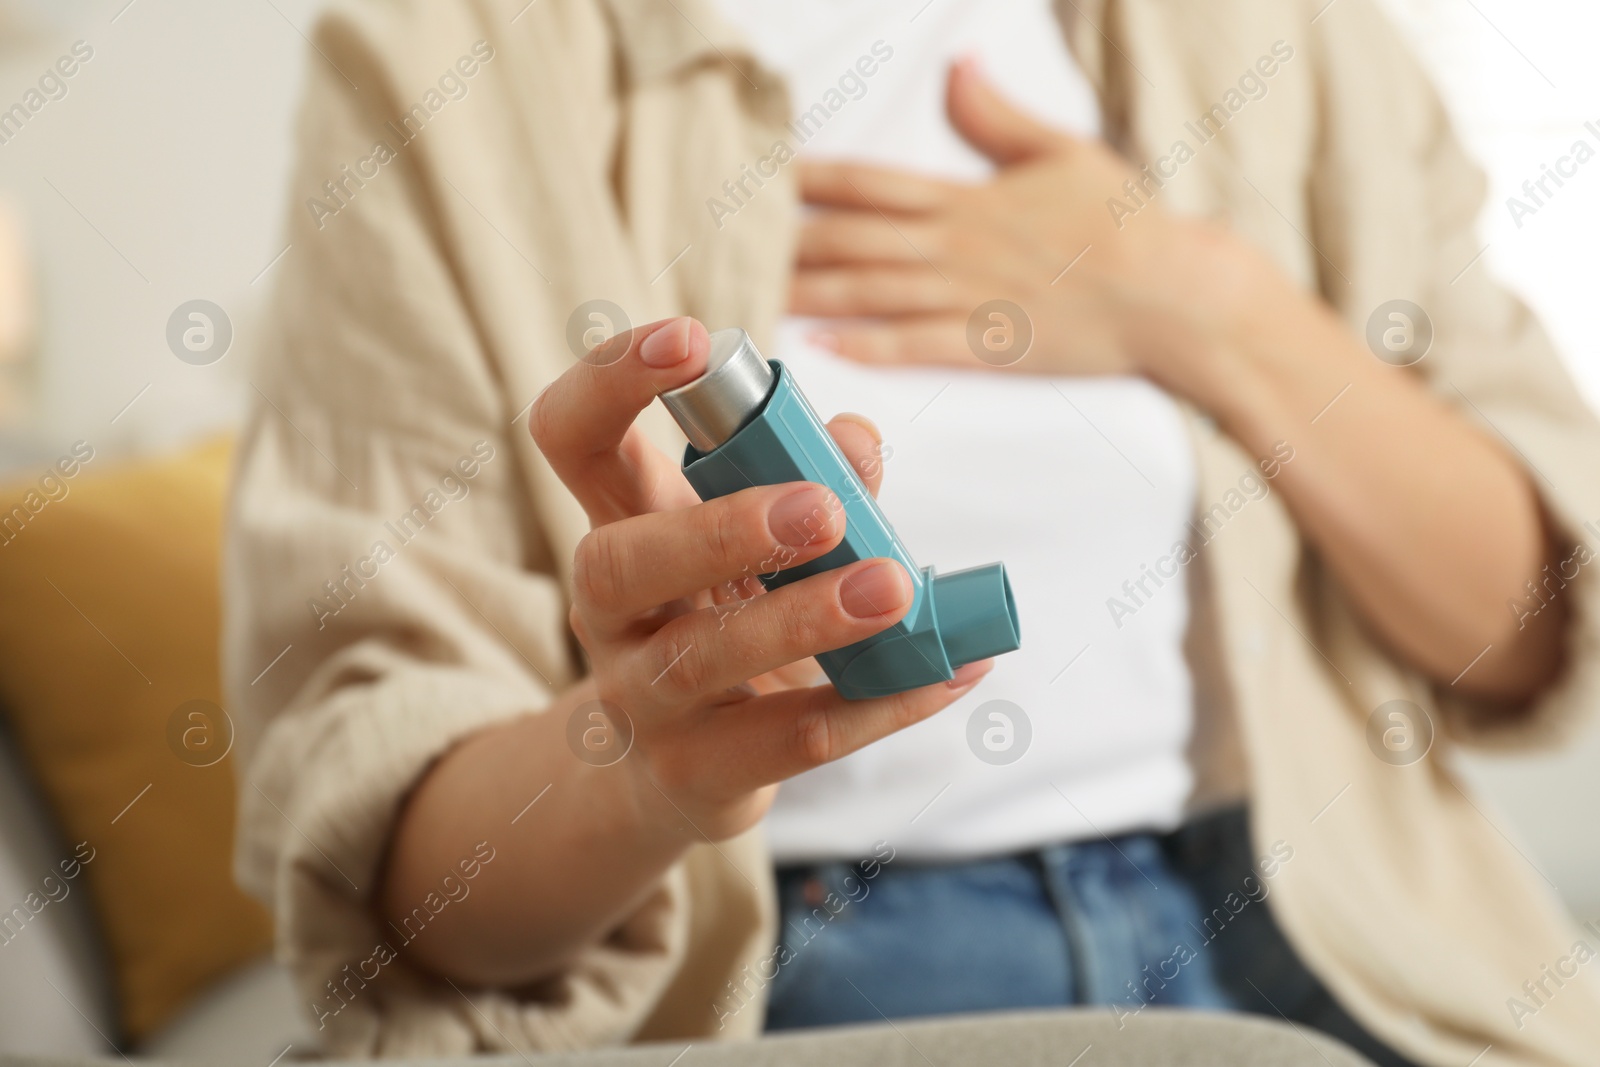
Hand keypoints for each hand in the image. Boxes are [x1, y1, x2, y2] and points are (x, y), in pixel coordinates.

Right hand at [530, 317, 992, 842]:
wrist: (679, 772)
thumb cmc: (727, 620)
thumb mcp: (757, 545)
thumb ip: (815, 479)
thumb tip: (856, 439)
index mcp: (620, 522)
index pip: (571, 435)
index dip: (611, 379)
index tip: (693, 340)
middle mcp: (611, 609)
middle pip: (619, 562)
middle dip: (717, 530)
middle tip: (819, 508)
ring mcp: (643, 699)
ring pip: (699, 659)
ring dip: (801, 619)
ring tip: (893, 588)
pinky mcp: (697, 772)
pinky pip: (788, 741)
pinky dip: (879, 705)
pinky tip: (948, 673)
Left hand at [791, 57, 1265, 401]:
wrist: (1173, 294)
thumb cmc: (1122, 223)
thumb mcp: (1061, 152)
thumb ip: (996, 118)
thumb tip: (955, 68)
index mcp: (967, 199)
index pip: (871, 183)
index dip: (811, 181)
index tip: (763, 180)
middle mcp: (955, 247)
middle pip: (853, 239)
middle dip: (788, 242)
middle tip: (734, 247)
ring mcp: (968, 299)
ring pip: (870, 292)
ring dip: (809, 292)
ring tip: (756, 296)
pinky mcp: (987, 348)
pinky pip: (914, 346)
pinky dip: (866, 346)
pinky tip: (822, 346)